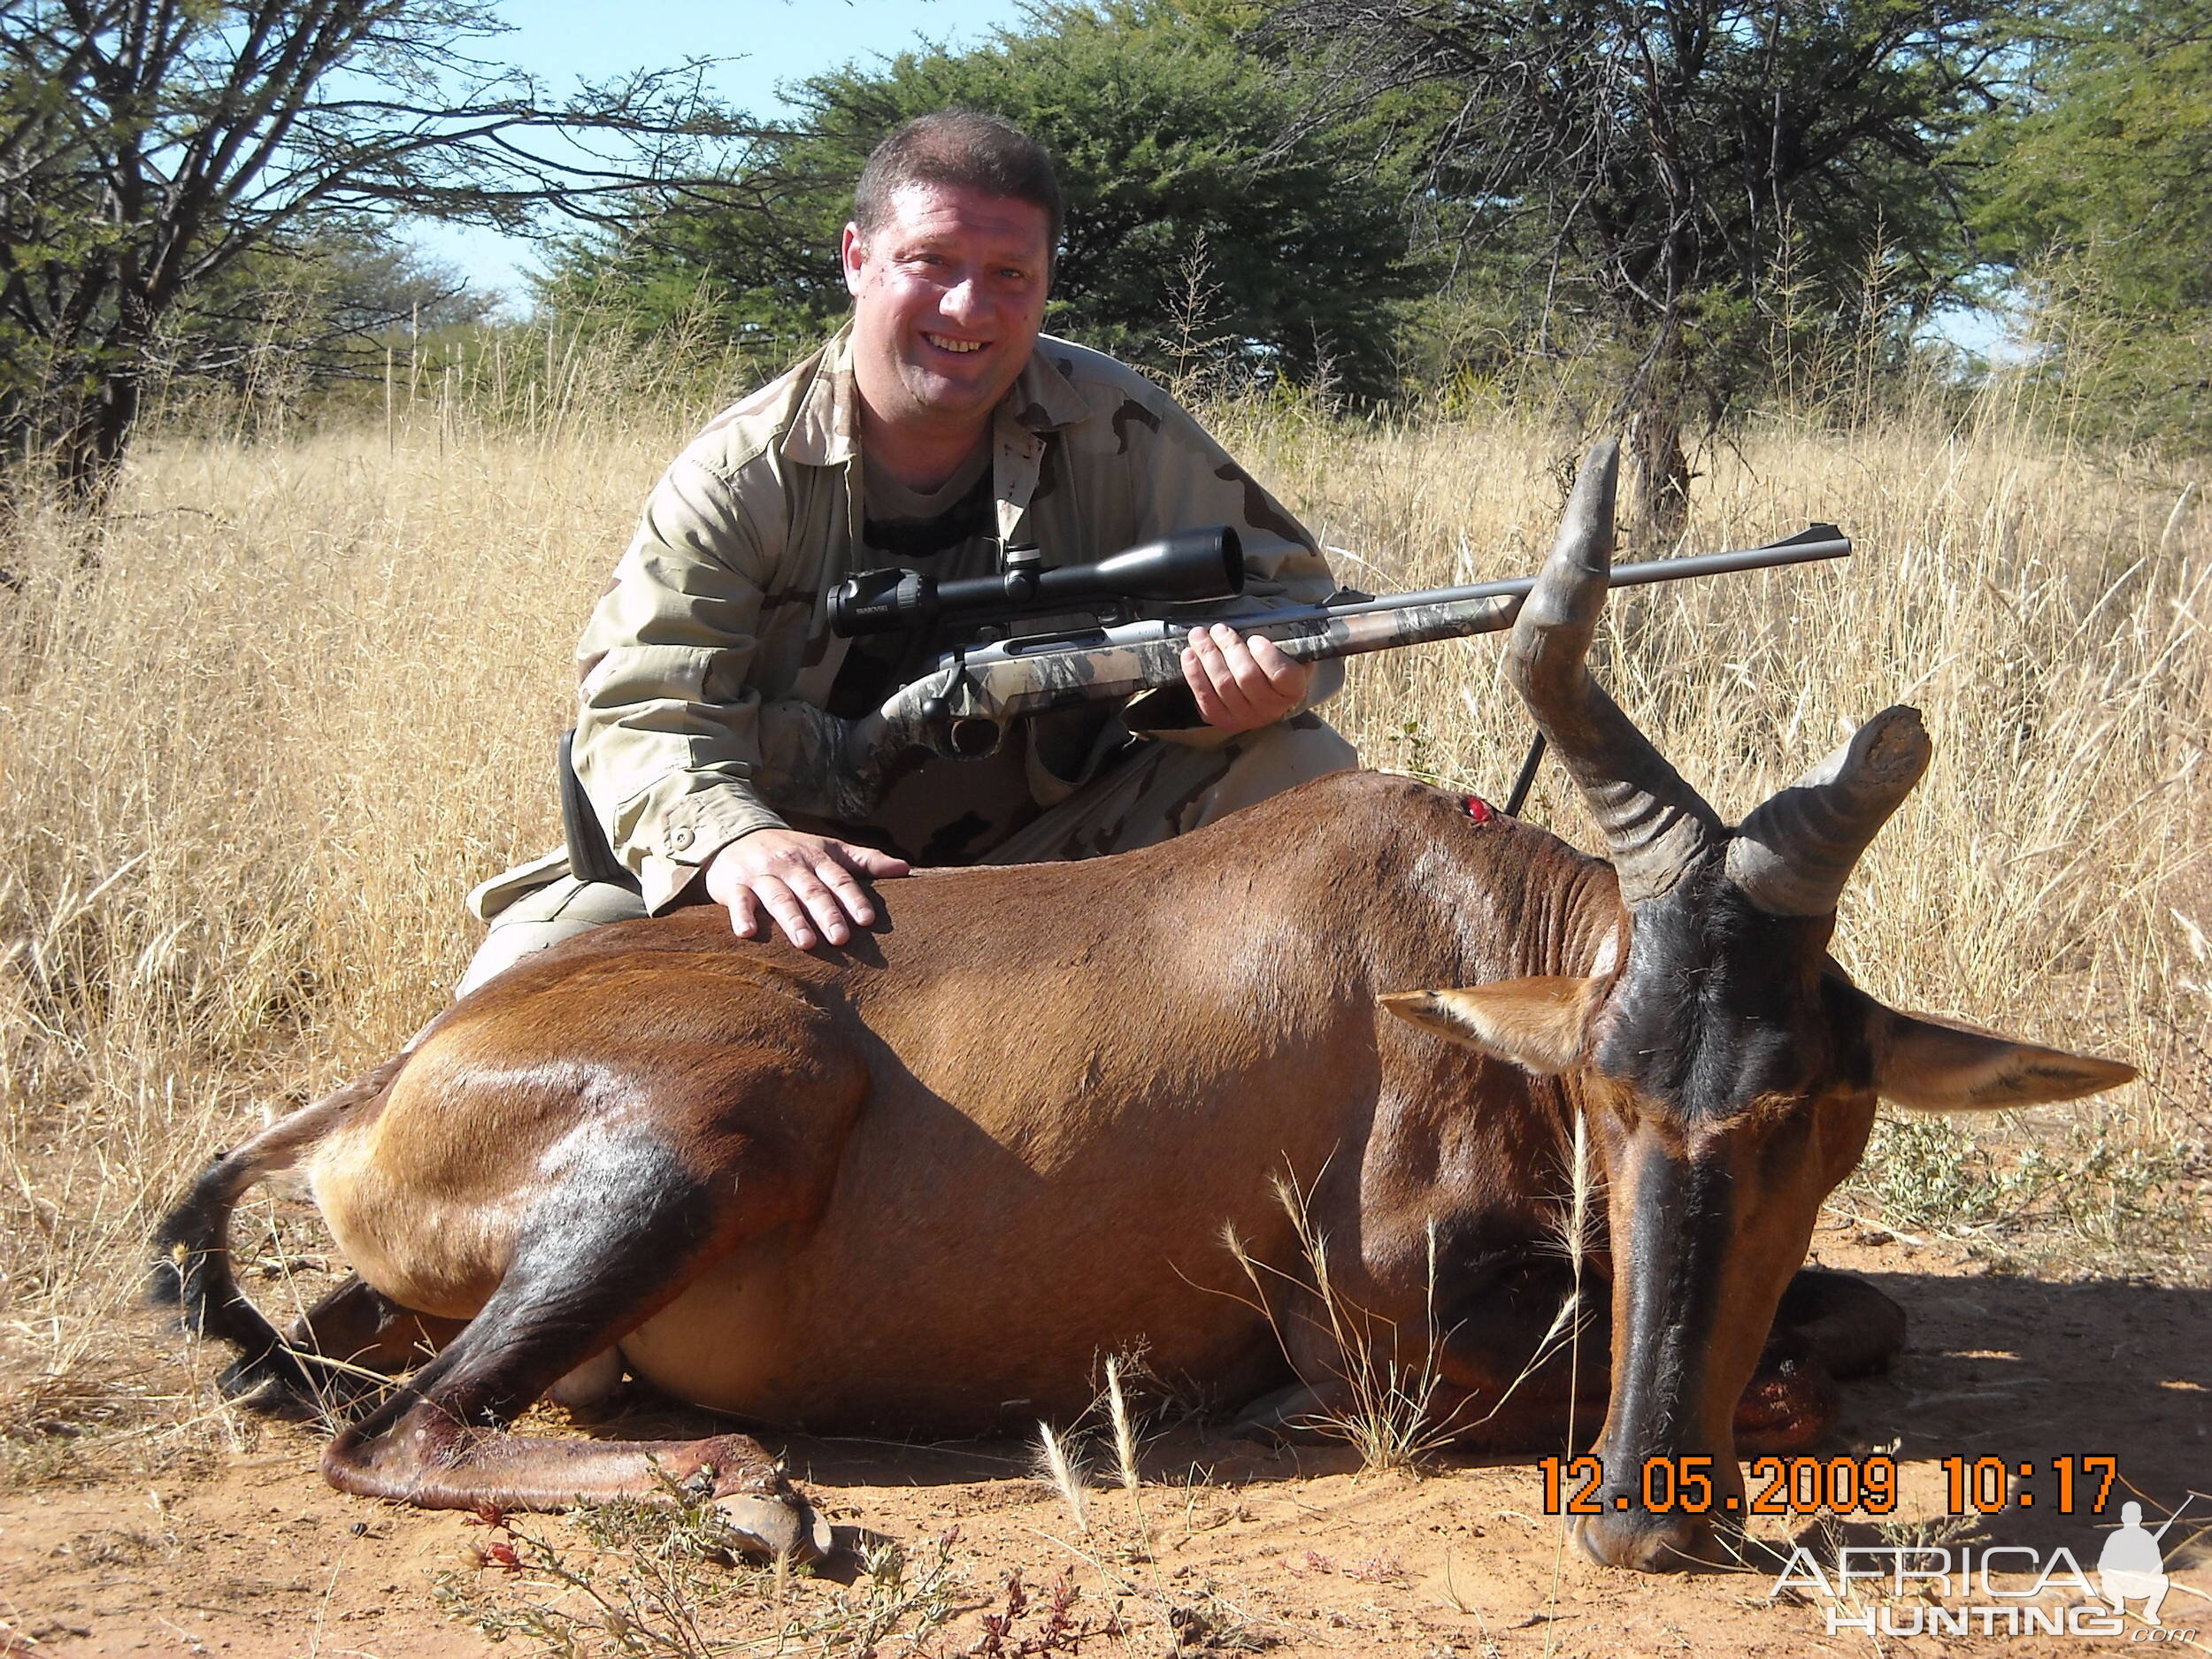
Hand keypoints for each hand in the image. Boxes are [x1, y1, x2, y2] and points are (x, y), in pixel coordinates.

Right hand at [703, 829, 909, 949]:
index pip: (839, 879)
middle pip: (811, 891)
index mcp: (815, 858)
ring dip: (791, 920)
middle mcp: (790, 865)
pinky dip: (741, 915)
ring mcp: (761, 875)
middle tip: (842, 938)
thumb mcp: (828, 850)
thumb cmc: (792, 850)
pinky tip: (747, 933)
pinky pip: (737, 900)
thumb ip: (865, 861)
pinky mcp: (732, 885)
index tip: (868, 920)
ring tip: (806, 943)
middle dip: (827, 913)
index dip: (853, 899)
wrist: (736, 836)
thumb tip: (905, 869)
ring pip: (778, 897)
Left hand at [1181, 624, 1310, 732]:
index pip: (1281, 673)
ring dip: (1207, 655)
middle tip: (1218, 629)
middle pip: (1246, 676)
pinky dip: (1194, 674)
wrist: (1263, 691)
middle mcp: (1271, 708)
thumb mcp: (1283, 650)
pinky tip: (1188, 656)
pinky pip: (1205, 698)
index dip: (1265, 654)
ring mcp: (1246, 718)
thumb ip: (1272, 640)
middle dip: (1228, 647)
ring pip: (1223, 685)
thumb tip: (1246, 626)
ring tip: (1199, 636)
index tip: (1254, 638)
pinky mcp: (1222, 720)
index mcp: (1292, 689)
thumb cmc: (1272, 663)